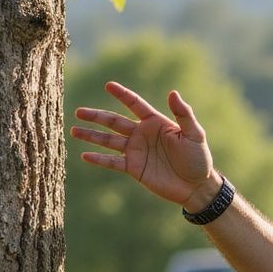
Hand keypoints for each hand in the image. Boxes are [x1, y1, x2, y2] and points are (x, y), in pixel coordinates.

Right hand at [71, 82, 214, 205]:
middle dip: (96, 116)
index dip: (122, 95)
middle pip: (114, 122)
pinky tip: (84, 155)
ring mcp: (136, 151)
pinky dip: (99, 159)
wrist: (196, 186)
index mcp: (155, 122)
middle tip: (79, 112)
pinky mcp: (134, 168)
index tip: (109, 85)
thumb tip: (172, 92)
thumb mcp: (194, 134)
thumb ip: (183, 114)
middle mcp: (142, 135)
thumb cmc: (198, 158)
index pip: (135, 104)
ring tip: (73, 130)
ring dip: (92, 136)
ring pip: (109, 141)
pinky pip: (113, 162)